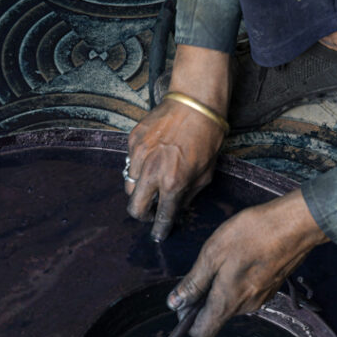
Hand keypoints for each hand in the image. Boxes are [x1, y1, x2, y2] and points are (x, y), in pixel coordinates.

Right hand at [126, 46, 229, 241]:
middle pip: (134, 208)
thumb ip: (187, 196)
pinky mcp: (133, 141)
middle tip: (151, 211)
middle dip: (142, 215)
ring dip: (140, 190)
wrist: (195, 101)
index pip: (160, 217)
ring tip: (152, 183)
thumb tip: (176, 210)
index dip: (159, 229)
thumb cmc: (207, 137)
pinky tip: (152, 159)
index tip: (158, 235)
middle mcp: (152, 172)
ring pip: (129, 186)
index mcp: (173, 183)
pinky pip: (130, 164)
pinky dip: (139, 167)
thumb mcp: (205, 174)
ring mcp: (139, 156)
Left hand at [167, 189, 329, 336]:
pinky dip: (239, 278)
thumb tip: (175, 302)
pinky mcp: (271, 288)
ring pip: (231, 301)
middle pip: (216, 315)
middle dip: (204, 296)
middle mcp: (245, 308)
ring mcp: (260, 299)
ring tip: (228, 256)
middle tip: (207, 265)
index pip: (202, 333)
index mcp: (227, 303)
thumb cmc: (254, 234)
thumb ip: (193, 283)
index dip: (188, 321)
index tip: (185, 299)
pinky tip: (244, 255)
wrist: (297, 224)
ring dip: (222, 285)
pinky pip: (246, 291)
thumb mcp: (212, 254)